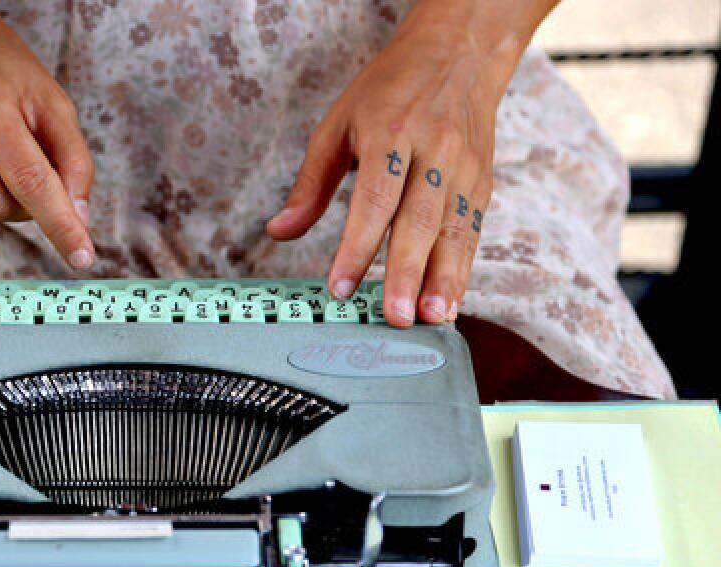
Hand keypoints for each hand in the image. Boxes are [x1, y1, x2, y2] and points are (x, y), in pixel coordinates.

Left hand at [267, 0, 550, 324]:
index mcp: (390, 133)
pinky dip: (462, 270)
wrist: (458, 51)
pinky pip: (472, 232)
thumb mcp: (337, 125)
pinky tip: (450, 303)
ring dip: (443, 280)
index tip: (339, 287)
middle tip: (395, 317)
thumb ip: (310, 183)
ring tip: (430, 319)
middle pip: (419, 220)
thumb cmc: (389, 90)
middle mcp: (432, 151)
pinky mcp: (482, 182)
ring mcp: (463, 168)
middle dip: (406, 273)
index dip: (356, 247)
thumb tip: (279, 231)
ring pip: (453, 231)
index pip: (373, 200)